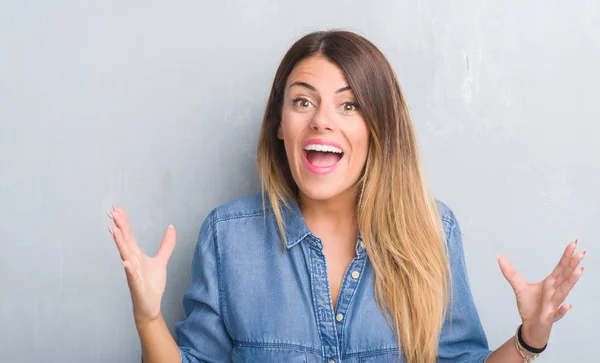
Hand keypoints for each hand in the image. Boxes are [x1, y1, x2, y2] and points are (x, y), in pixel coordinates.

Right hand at [107, 205, 176, 325]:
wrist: (151, 305)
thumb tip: (172, 227)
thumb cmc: (152, 284)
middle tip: (113, 213)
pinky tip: (125, 262)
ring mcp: (132, 273)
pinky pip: (132, 276)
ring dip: (120, 244)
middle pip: (125, 242)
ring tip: (115, 231)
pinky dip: (129, 269)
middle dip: (119, 227)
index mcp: (136, 255)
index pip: (129, 235)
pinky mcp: (136, 285)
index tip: (117, 209)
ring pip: (125, 256)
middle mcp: (131, 261)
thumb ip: (166, 244)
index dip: (124, 222)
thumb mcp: (161, 260)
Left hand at [497, 240, 584, 347]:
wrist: (530, 327)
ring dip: (571, 282)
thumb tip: (499, 256)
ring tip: (579, 271)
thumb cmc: (530, 307)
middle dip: (572, 265)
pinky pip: (557, 314)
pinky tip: (568, 305)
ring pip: (563, 293)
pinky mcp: (549, 317)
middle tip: (582, 253)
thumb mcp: (519, 287)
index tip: (574, 244)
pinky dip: (562, 310)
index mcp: (550, 284)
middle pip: (564, 277)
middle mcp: (554, 292)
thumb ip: (510, 272)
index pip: (559, 268)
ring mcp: (553, 305)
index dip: (566, 257)